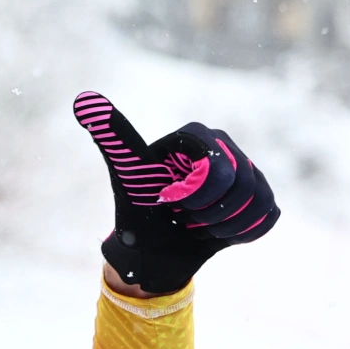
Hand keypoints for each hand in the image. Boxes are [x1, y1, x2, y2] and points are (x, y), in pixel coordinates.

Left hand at [74, 92, 279, 293]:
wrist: (153, 249)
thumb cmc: (138, 208)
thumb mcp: (127, 173)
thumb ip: (112, 137)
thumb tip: (82, 99)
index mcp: (195, 134)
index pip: (216, 168)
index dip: (197, 194)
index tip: (169, 200)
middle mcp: (223, 145)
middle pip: (241, 184)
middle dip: (209, 212)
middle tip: (182, 215)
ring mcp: (246, 169)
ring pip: (258, 200)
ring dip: (224, 226)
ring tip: (197, 223)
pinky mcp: (259, 194)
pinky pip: (267, 215)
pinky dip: (242, 232)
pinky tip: (217, 230)